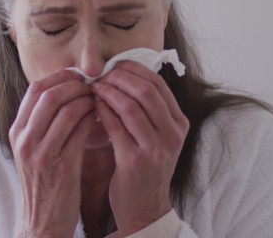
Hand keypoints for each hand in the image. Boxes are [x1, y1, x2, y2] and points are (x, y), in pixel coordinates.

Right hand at [9, 70, 97, 237]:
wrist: (43, 221)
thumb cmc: (44, 182)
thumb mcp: (33, 150)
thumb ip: (42, 123)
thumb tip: (64, 91)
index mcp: (17, 132)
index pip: (35, 89)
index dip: (59, 77)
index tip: (78, 76)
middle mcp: (25, 140)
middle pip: (49, 94)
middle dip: (75, 85)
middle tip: (92, 85)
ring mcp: (41, 153)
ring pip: (65, 109)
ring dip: (86, 100)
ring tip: (98, 100)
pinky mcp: (61, 166)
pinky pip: (79, 130)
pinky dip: (92, 118)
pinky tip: (100, 118)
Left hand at [92, 61, 189, 236]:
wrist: (144, 208)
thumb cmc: (145, 167)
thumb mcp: (158, 136)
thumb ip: (149, 109)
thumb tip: (125, 73)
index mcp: (180, 123)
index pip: (158, 83)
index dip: (134, 69)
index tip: (115, 65)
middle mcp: (173, 134)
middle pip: (145, 91)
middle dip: (119, 78)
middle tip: (101, 75)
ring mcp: (156, 148)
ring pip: (130, 106)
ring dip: (108, 92)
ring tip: (94, 87)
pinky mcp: (135, 160)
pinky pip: (115, 126)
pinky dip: (102, 110)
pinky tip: (93, 106)